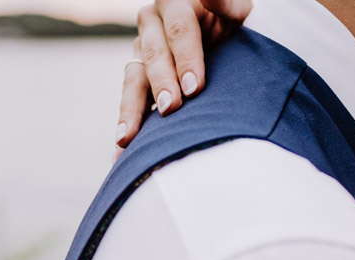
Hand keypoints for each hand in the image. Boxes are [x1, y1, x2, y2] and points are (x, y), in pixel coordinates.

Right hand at [115, 0, 252, 156]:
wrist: (217, 37)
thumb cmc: (228, 23)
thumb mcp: (233, 9)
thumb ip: (225, 3)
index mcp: (174, 5)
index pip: (180, 30)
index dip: (187, 57)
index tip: (196, 87)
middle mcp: (151, 25)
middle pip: (154, 56)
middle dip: (162, 84)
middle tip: (172, 108)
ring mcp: (140, 51)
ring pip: (133, 80)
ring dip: (131, 110)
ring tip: (126, 139)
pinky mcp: (137, 77)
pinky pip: (130, 101)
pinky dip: (127, 125)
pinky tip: (121, 150)